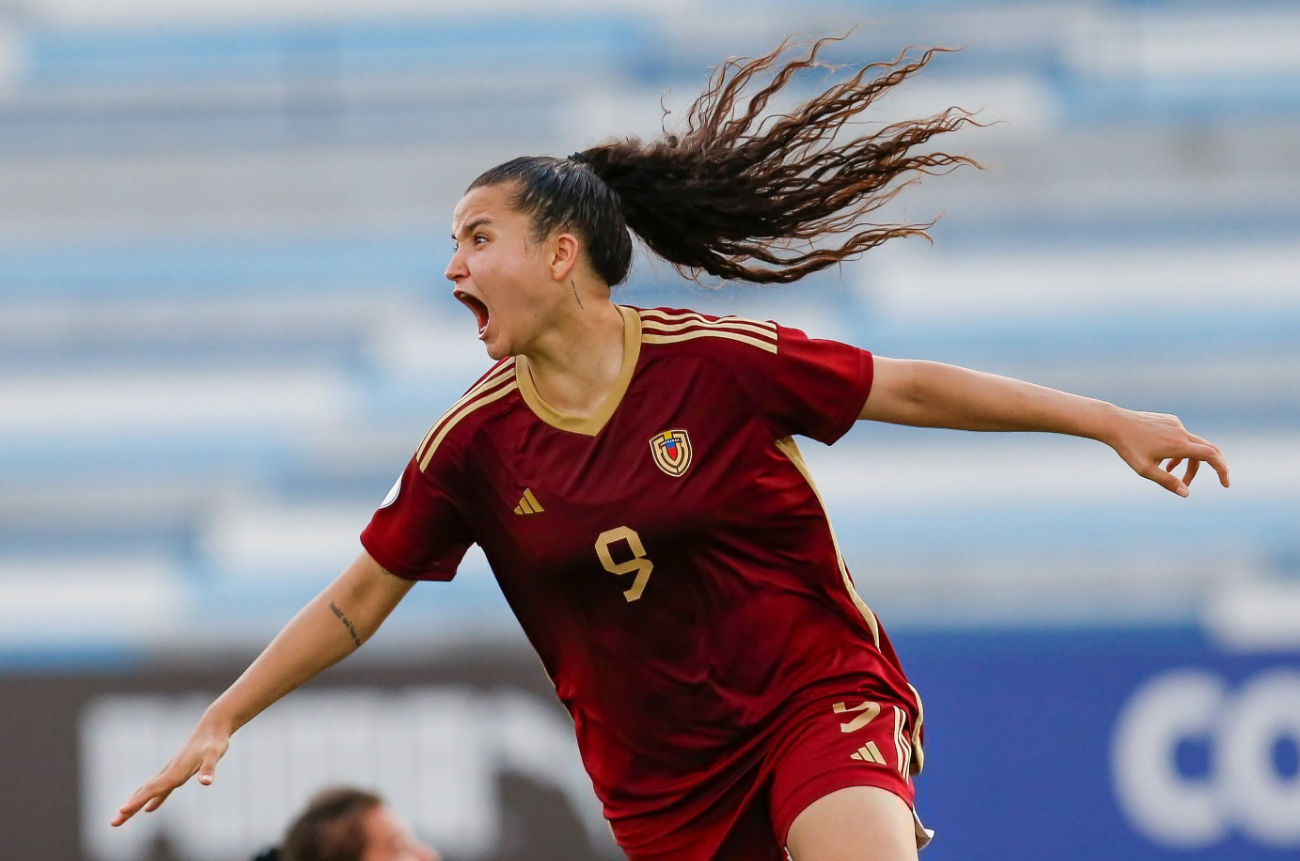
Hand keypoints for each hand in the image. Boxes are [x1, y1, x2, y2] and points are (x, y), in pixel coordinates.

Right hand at [110, 711, 231, 826]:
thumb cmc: (214, 741)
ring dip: (135, 804)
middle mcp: (170, 771)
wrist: (213, 726)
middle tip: (113, 823)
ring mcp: (172, 771)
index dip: (138, 801)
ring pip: (149, 790)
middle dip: (129, 808)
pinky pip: (162, 788)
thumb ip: (209, 768)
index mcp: (176, 771)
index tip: (122, 812)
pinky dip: (154, 799)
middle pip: (145, 792)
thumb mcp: (215, 754)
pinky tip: (149, 809)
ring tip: (121, 817)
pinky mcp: (178, 770)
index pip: (153, 789)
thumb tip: (206, 782)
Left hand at [1106, 409, 1229, 496]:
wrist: (1114, 423)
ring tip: (1170, 472)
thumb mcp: (1145, 469)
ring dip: (1187, 461)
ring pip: (1192, 444)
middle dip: (1211, 467)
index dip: (1222, 469)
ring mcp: (1175, 424)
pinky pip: (1181, 436)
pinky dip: (1178, 450)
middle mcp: (1181, 432)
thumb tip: (1186, 493)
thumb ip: (1167, 481)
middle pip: (1208, 450)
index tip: (1225, 483)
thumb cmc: (1127, 448)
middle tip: (1213, 480)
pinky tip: (1162, 457)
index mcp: (1178, 445)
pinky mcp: (1169, 420)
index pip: (1210, 456)